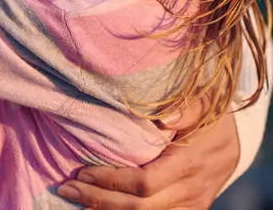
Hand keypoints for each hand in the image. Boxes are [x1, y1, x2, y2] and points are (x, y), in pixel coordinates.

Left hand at [57, 108, 238, 209]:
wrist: (236, 141)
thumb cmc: (211, 117)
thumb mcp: (204, 104)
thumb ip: (186, 108)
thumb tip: (163, 116)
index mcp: (190, 163)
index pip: (145, 183)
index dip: (111, 181)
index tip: (82, 172)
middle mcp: (191, 190)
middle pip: (140, 207)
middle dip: (100, 200)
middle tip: (67, 189)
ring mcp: (191, 205)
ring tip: (77, 200)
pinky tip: (100, 208)